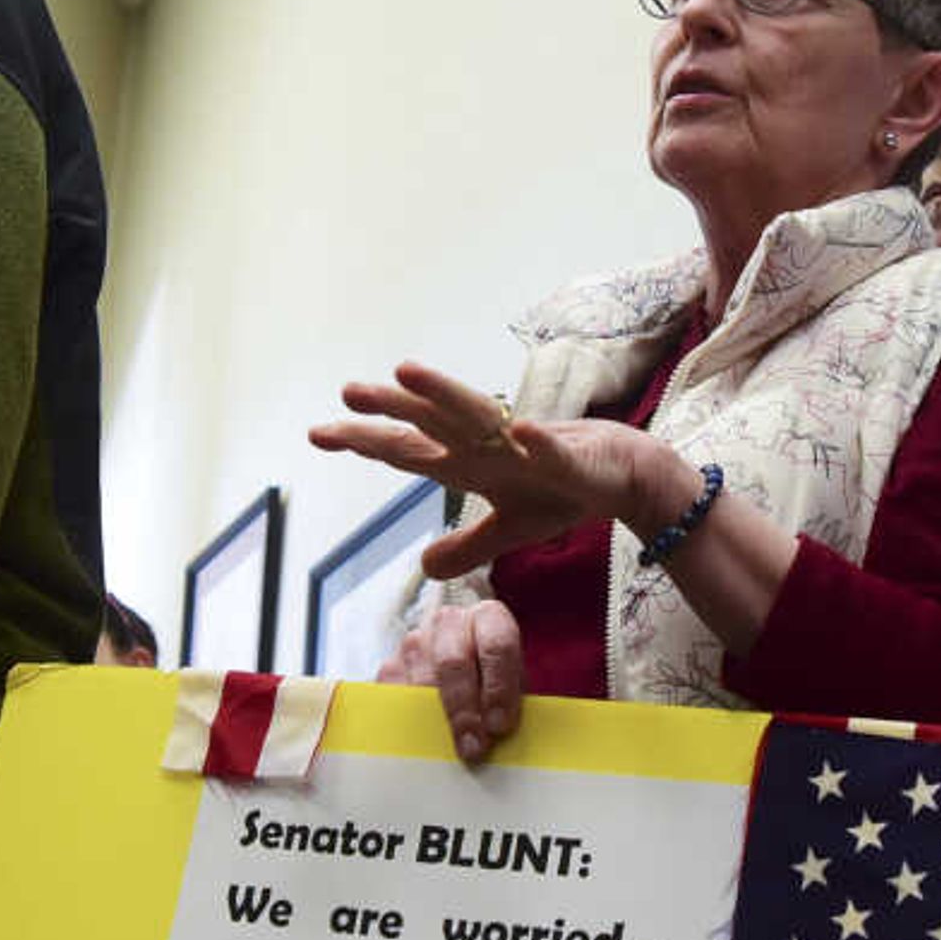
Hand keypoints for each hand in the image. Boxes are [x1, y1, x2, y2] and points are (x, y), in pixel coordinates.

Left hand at [310, 363, 676, 577]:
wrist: (623, 478)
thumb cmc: (562, 493)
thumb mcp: (509, 531)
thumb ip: (467, 546)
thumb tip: (424, 567)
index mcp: (469, 464)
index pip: (406, 449)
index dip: (364, 440)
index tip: (317, 434)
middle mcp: (487, 445)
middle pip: (430, 423)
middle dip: (391, 406)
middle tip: (347, 391)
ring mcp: (526, 446)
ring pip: (478, 417)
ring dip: (443, 394)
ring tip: (408, 372)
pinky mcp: (569, 456)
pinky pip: (552, 450)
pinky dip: (539, 443)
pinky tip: (526, 434)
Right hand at [377, 598, 523, 765]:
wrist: (462, 672)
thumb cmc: (493, 681)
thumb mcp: (512, 687)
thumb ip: (509, 703)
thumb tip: (500, 735)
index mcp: (488, 618)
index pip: (497, 643)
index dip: (499, 687)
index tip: (498, 726)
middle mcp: (450, 622)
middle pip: (454, 661)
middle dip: (465, 710)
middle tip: (473, 747)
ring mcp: (415, 641)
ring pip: (423, 680)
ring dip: (438, 719)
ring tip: (451, 749)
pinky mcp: (390, 666)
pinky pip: (396, 695)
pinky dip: (410, 720)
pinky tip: (426, 739)